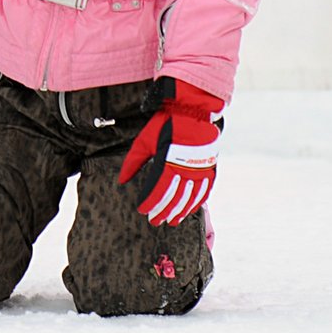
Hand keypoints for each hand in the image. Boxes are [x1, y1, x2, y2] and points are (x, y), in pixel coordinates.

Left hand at [118, 77, 223, 225]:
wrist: (191, 111)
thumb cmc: (164, 125)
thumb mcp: (143, 141)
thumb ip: (132, 162)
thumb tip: (121, 181)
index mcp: (167, 162)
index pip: (157, 190)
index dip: (149, 203)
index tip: (142, 211)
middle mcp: (185, 169)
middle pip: (173, 197)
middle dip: (163, 211)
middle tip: (155, 221)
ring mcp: (199, 170)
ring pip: (189, 198)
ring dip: (180, 211)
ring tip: (172, 221)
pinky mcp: (210, 168)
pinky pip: (204, 191)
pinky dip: (197, 202)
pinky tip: (190, 210)